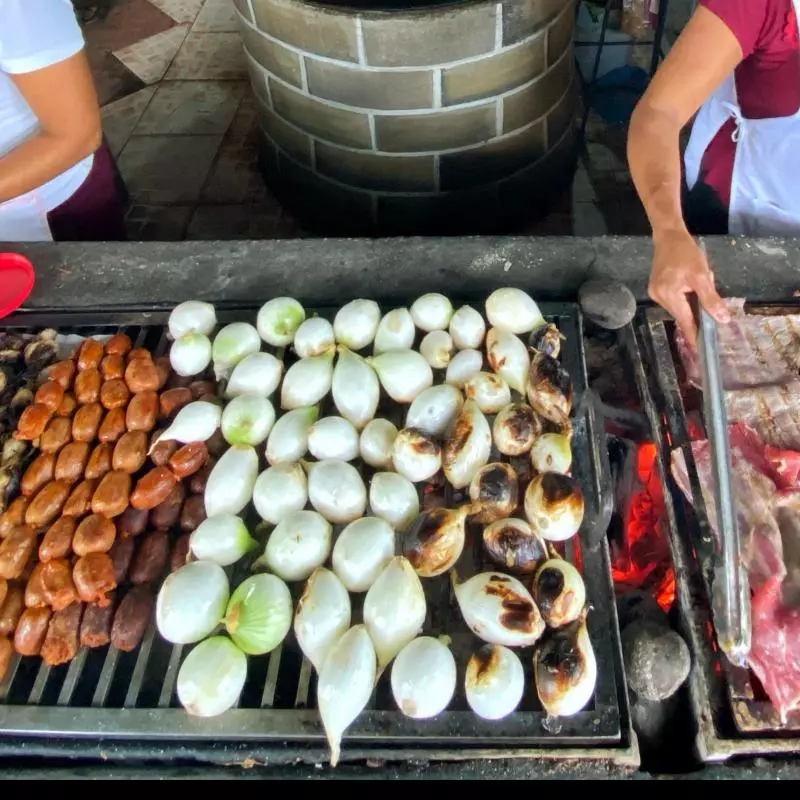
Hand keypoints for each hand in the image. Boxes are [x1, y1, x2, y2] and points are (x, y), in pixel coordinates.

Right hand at [648, 230, 729, 345]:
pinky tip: (688, 289)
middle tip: (710, 312)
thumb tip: (722, 319)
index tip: (700, 351)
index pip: (685, 321)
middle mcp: (658, 297)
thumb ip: (711, 299)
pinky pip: (673, 301)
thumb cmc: (687, 253)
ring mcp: (654, 293)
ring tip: (697, 289)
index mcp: (669, 295)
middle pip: (681, 315)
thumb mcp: (702, 275)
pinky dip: (683, 300)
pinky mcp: (655, 289)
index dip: (694, 335)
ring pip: (677, 308)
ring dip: (689, 305)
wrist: (669, 237)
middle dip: (695, 314)